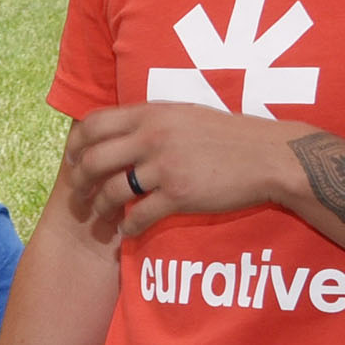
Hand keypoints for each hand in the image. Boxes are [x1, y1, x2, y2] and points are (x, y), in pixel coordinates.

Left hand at [64, 104, 309, 238]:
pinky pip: (138, 216)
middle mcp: (152, 137)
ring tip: (101, 215)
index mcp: (151, 114)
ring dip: (100, 207)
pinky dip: (128, 227)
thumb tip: (120, 128)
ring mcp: (165, 166)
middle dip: (80, 181)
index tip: (73, 160)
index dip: (76, 145)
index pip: (93, 124)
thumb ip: (151, 120)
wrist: (271, 156)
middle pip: (93, 160)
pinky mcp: (179, 195)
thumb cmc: (229, 135)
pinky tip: (129, 230)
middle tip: (79, 195)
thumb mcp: (185, 114)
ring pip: (111, 191)